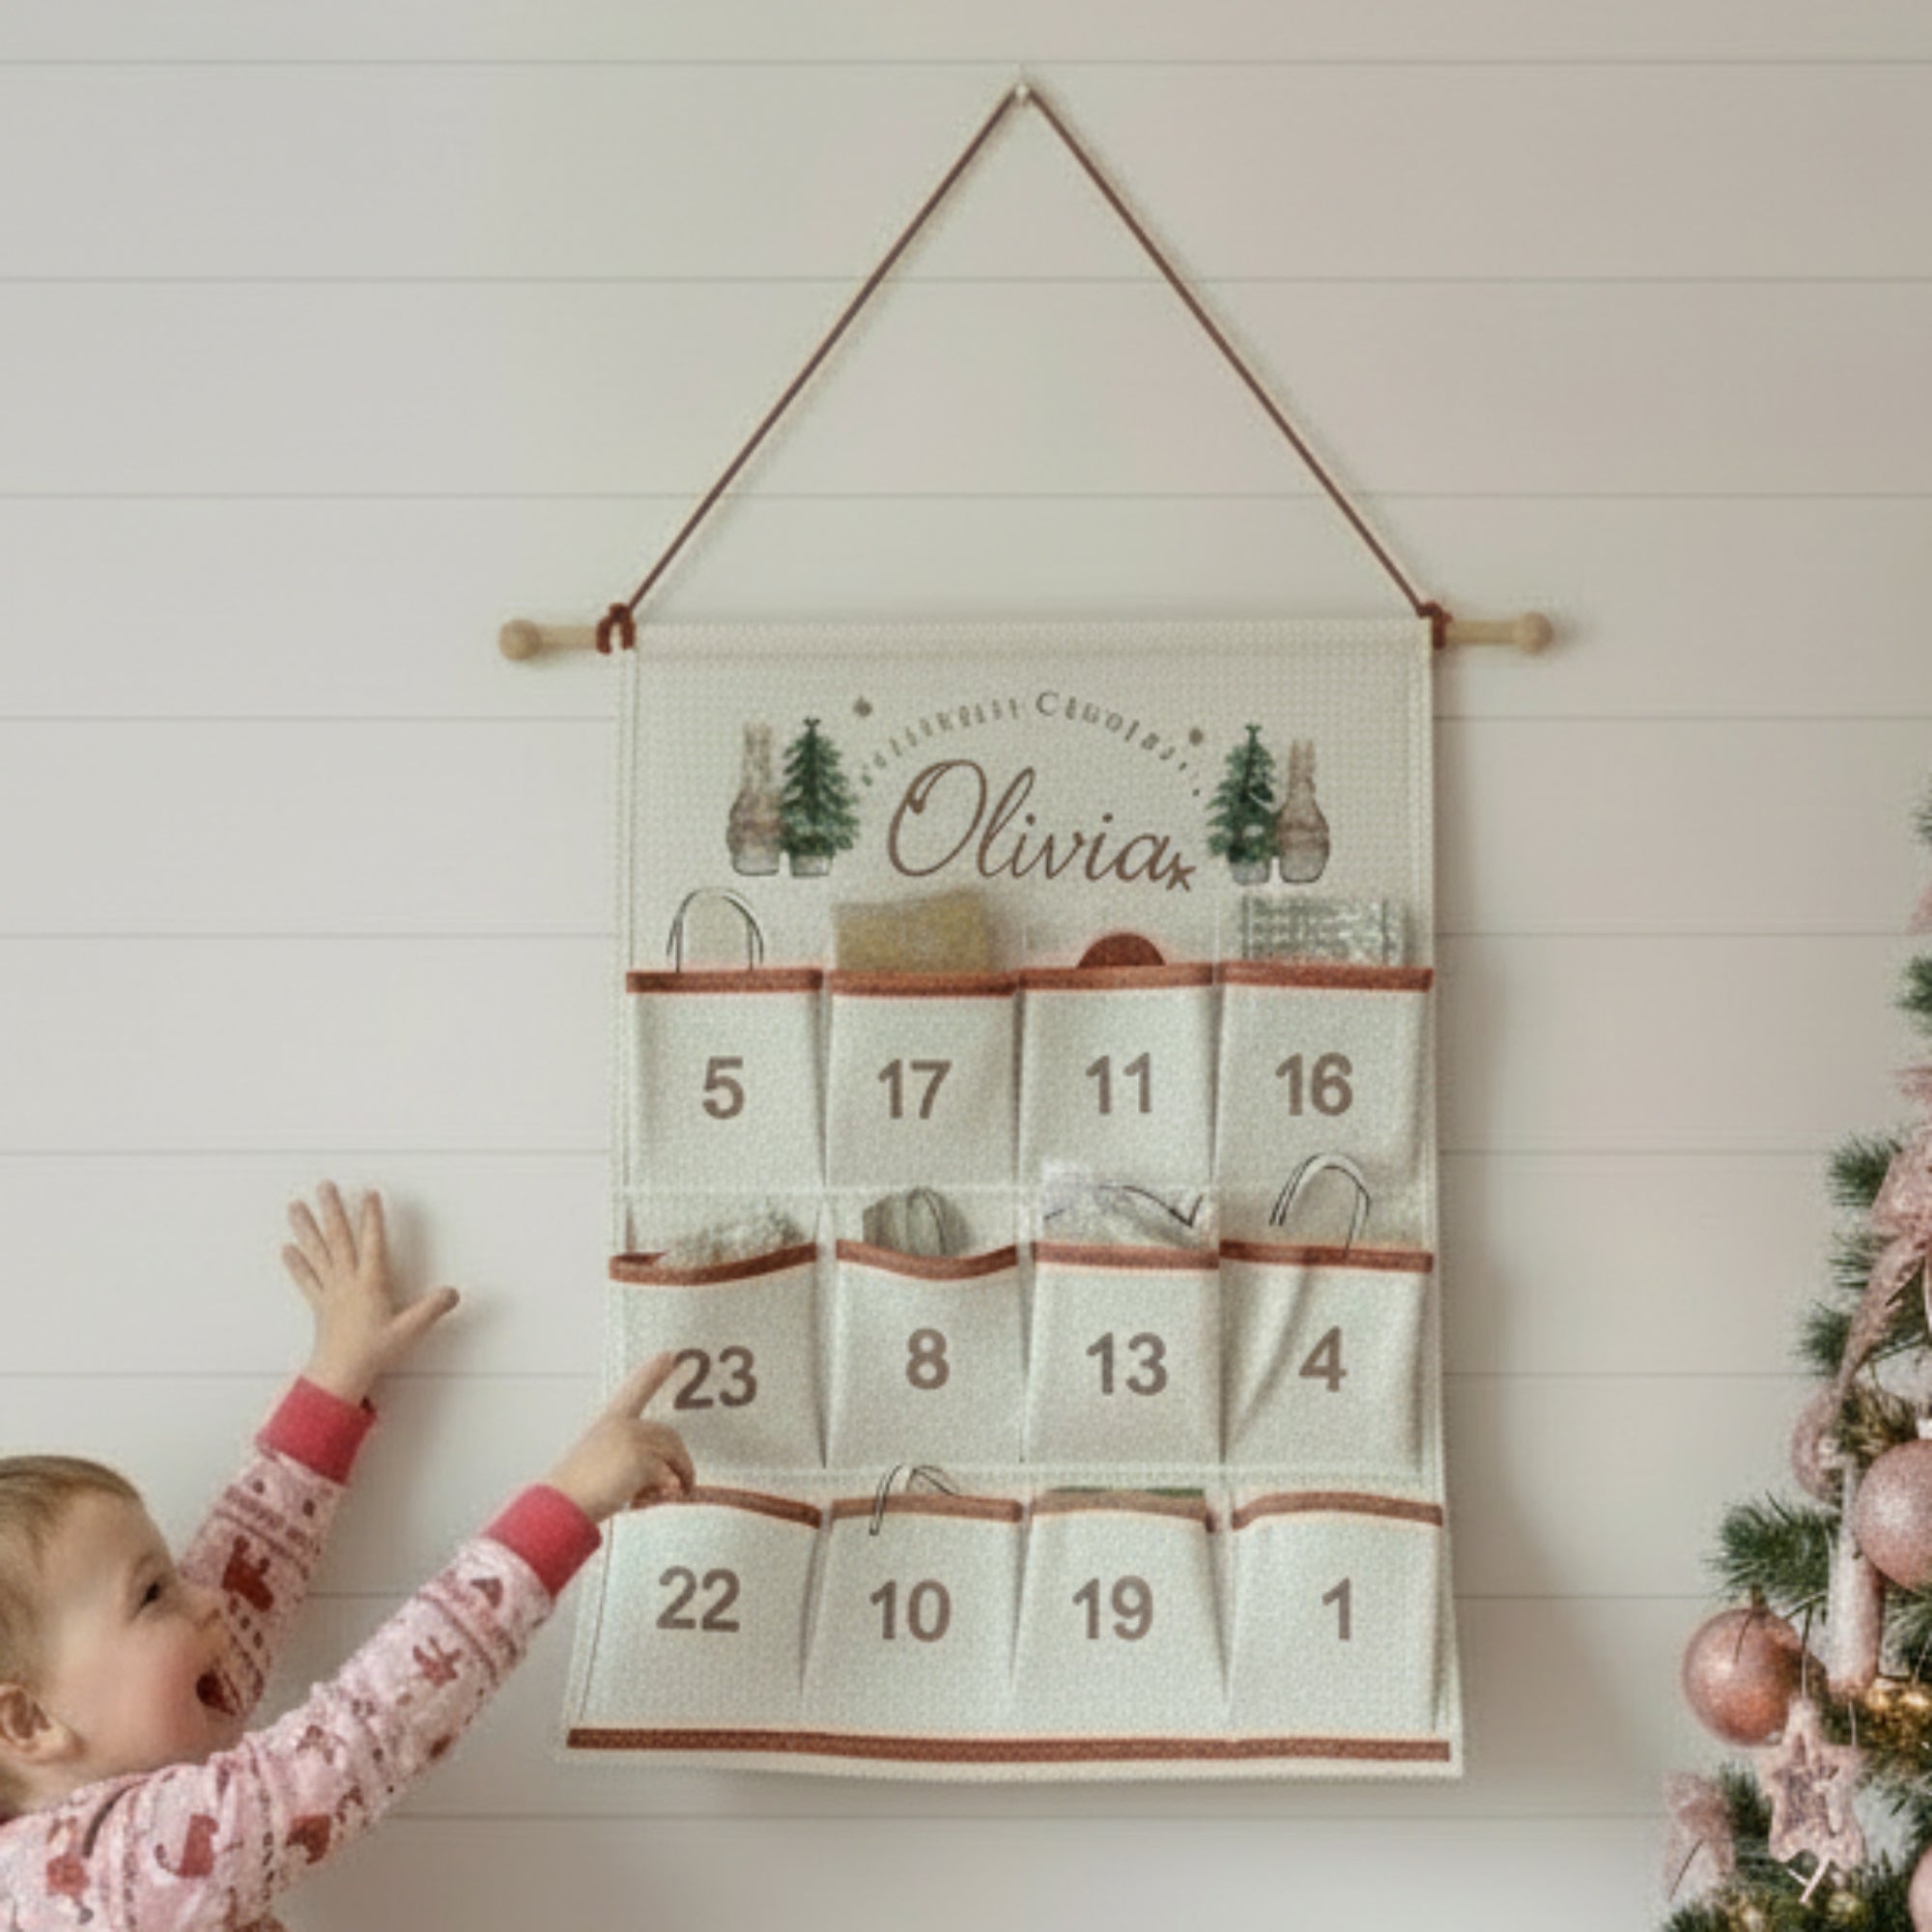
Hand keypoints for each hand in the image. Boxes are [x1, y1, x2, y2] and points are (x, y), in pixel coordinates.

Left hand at [282, 1182, 459, 1404]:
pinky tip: (287, 1248)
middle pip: (338, 1238)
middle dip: (332, 1210)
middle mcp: (347, 1281)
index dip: (371, 1217)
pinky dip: (296, 1263)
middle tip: (324, 1186)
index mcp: (370, 1283)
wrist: (340, 1373)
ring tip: (295, 1206)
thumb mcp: (409, 1330)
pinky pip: (306, 1278)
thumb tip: (452, 1293)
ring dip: (306, 1228)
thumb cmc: (373, 1352)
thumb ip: (432, 1309)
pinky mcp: (320, 1304)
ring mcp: (330, 1291)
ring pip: (317, 1252)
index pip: (372, 1242)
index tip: (369, 1193)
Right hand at [545, 1353, 696, 1523]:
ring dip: (680, 1475)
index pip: (634, 1391)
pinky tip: (656, 1499)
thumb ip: (625, 1460)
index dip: (652, 1373)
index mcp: (607, 1423)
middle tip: (685, 1482)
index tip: (669, 1354)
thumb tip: (660, 1477)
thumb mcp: (597, 1465)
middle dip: (681, 1459)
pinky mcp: (640, 1459)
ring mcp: (632, 1439)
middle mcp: (622, 1425)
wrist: (561, 1506)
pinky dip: (667, 1490)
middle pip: (667, 1435)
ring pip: (672, 1454)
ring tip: (676, 1494)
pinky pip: (668, 1475)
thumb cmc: (574, 1493)